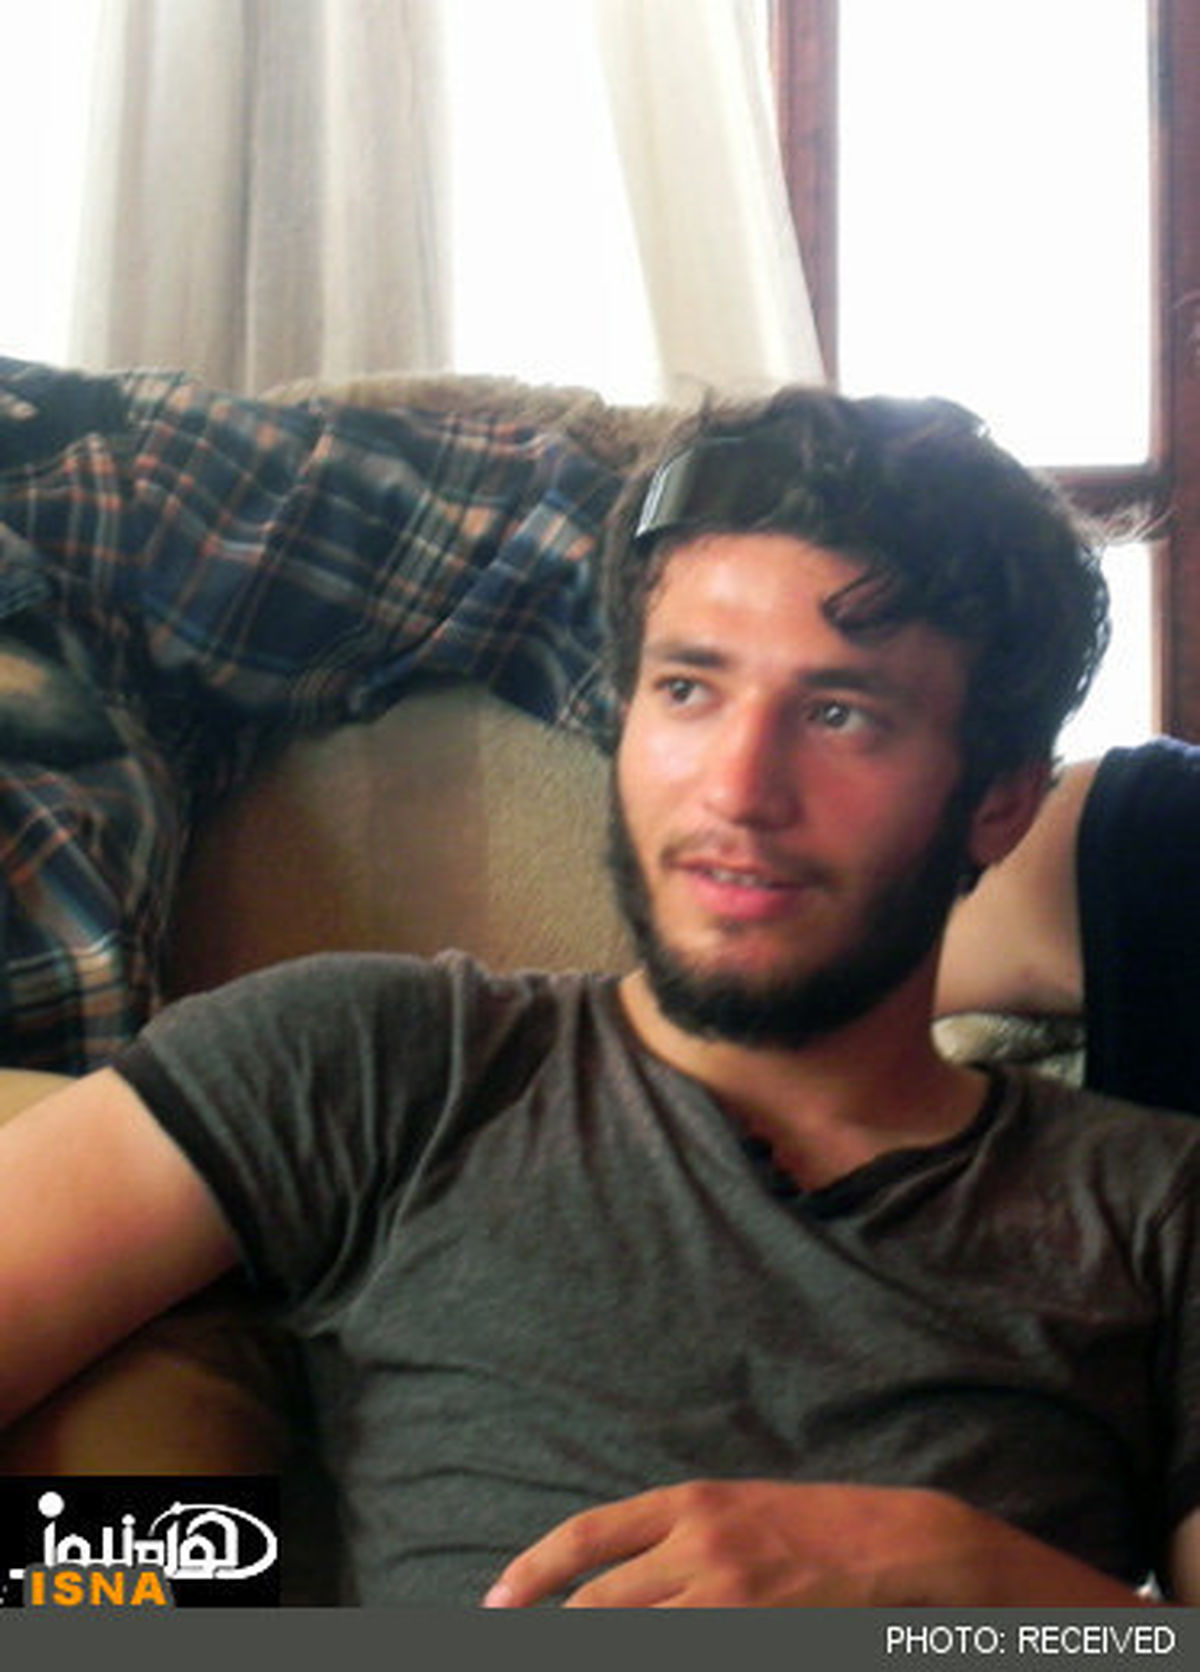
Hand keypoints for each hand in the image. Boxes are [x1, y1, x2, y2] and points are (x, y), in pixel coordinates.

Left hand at [482, 1478, 1151, 1608]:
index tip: (497, 1601)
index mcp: (694, 1502)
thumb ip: (685, 1537)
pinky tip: (644, 1652)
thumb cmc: (826, 1530)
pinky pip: (679, 1653)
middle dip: (554, 1632)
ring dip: (598, 1644)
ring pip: (628, 1634)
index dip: (533, 1571)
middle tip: (518, 1644)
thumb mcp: (747, 1513)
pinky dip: (655, 1654)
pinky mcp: (753, 1633)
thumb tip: (620, 1575)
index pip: (589, 1536)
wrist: (911, 1547)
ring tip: (566, 1650)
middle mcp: (699, 1544)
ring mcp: (726, 1594)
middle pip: (597, 1604)